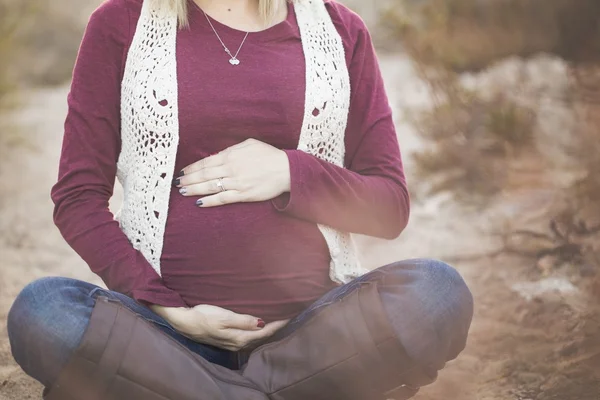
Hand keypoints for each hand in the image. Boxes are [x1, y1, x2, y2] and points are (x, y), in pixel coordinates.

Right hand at [150, 304, 288, 350]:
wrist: (184, 323)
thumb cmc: (203, 316)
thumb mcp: (223, 316)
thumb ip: (243, 320)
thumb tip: (262, 322)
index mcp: (240, 337)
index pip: (266, 331)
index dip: (280, 323)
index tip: (292, 313)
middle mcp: (240, 343)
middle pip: (264, 336)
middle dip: (278, 327)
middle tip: (291, 314)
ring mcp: (234, 343)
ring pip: (258, 337)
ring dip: (269, 329)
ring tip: (280, 319)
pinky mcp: (229, 340)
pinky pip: (251, 336)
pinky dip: (260, 331)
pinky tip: (262, 325)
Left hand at [175, 139, 290, 206]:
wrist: (286, 169)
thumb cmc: (269, 155)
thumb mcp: (249, 144)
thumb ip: (232, 149)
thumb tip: (218, 154)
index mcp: (231, 155)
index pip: (206, 162)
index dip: (192, 168)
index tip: (183, 171)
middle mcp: (231, 169)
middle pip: (204, 175)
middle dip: (188, 179)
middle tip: (176, 183)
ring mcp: (236, 183)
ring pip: (210, 187)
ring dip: (194, 189)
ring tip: (183, 191)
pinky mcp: (243, 195)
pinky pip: (222, 199)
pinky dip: (209, 201)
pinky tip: (199, 203)